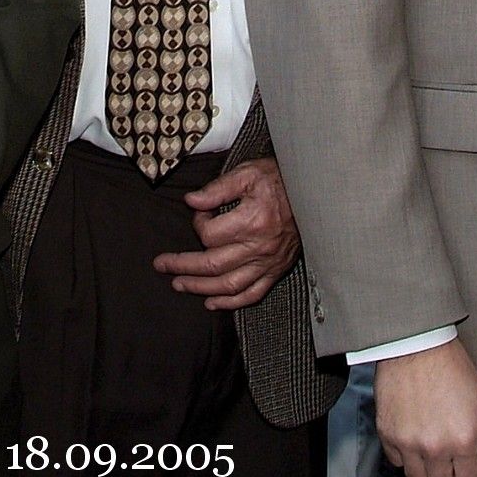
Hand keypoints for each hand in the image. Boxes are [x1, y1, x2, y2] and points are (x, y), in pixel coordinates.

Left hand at [152, 156, 300, 310]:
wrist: (315, 193)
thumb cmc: (281, 180)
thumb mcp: (249, 173)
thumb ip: (218, 188)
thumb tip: (191, 201)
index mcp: (252, 221)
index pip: (210, 235)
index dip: (197, 224)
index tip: (199, 213)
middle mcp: (260, 247)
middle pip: (212, 265)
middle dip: (183, 266)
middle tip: (162, 265)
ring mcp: (269, 262)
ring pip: (229, 285)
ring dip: (200, 288)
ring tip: (179, 285)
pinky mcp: (276, 270)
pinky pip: (252, 294)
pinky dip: (231, 303)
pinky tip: (212, 303)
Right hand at [375, 338, 476, 476]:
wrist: (416, 344)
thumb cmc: (451, 366)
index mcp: (463, 439)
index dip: (471, 474)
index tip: (468, 464)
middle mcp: (435, 447)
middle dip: (448, 475)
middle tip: (449, 458)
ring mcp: (408, 443)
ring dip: (425, 469)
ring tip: (429, 450)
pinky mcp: (387, 434)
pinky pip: (395, 461)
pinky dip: (404, 455)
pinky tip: (412, 437)